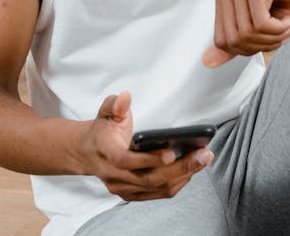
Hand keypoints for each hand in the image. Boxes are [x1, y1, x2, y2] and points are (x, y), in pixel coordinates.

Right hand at [82, 91, 213, 200]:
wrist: (87, 152)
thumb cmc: (102, 131)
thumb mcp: (106, 112)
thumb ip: (116, 104)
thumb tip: (125, 96)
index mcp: (106, 153)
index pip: (126, 161)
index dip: (149, 159)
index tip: (172, 152)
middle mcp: (113, 175)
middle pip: (149, 178)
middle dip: (180, 168)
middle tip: (203, 155)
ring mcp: (122, 188)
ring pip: (156, 188)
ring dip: (183, 176)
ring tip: (202, 160)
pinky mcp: (131, 194)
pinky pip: (158, 193)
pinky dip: (176, 184)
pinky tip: (191, 170)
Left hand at [202, 0, 289, 67]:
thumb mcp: (259, 31)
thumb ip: (235, 45)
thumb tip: (207, 62)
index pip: (222, 42)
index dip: (248, 49)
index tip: (268, 37)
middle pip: (234, 39)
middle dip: (262, 44)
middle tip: (281, 33)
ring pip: (248, 32)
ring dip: (274, 37)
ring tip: (286, 26)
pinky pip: (262, 23)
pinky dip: (280, 29)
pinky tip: (288, 19)